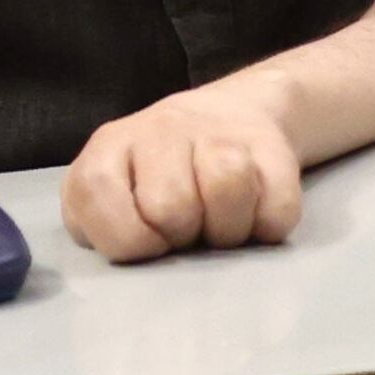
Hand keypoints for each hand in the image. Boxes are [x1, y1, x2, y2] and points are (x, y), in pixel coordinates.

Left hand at [62, 84, 308, 261]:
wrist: (228, 115)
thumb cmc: (159, 178)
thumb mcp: (110, 199)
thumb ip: (106, 226)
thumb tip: (139, 259)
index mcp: (110, 147)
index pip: (97, 193)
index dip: (128, 237)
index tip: (149, 240)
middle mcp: (161, 129)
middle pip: (171, 206)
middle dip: (182, 234)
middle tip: (189, 228)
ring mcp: (219, 131)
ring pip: (227, 188)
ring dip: (227, 228)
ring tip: (219, 222)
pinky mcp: (271, 145)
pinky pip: (276, 208)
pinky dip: (268, 225)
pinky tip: (254, 212)